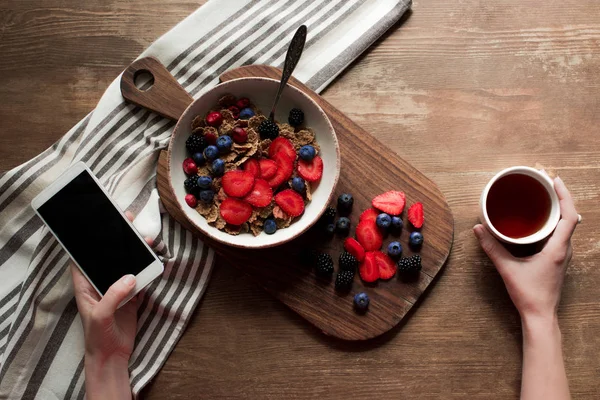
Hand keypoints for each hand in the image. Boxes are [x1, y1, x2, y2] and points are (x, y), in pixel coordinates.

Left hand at [71, 211, 152, 399]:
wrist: (111, 357)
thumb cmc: (97, 337)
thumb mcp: (101, 315)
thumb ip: (114, 295)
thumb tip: (130, 277)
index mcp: (85, 285)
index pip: (84, 258)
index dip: (89, 240)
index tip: (99, 224)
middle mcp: (100, 284)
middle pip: (108, 257)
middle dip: (117, 240)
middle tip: (127, 221)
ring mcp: (116, 289)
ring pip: (126, 265)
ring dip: (135, 252)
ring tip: (145, 238)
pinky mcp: (131, 297)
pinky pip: (139, 278)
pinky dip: (146, 268)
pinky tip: (153, 258)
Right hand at [473, 176, 577, 320]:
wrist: (540, 315)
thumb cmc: (529, 294)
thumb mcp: (507, 268)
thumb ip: (492, 248)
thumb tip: (478, 228)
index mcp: (558, 248)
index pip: (569, 215)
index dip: (565, 195)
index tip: (554, 180)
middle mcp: (565, 249)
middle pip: (570, 216)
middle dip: (561, 196)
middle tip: (547, 181)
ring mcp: (563, 255)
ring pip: (567, 225)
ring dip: (559, 208)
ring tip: (546, 195)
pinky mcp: (558, 259)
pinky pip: (561, 234)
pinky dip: (555, 221)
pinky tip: (542, 219)